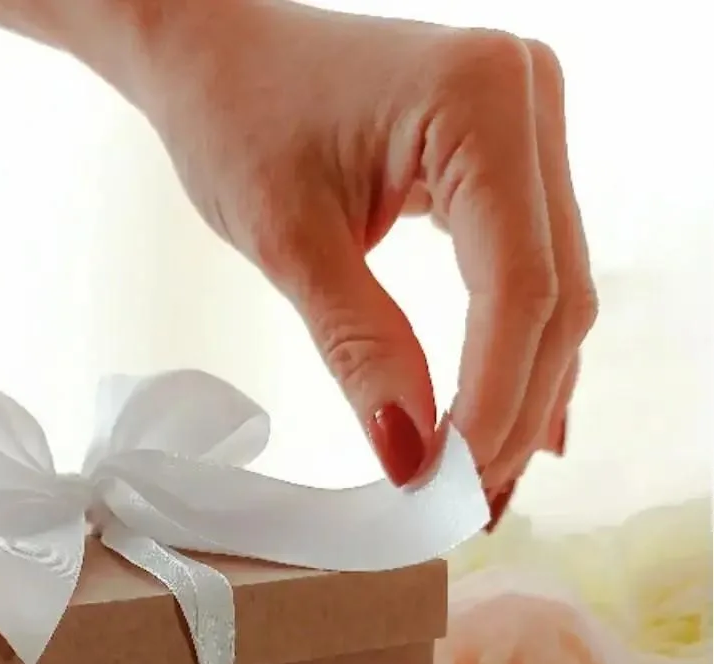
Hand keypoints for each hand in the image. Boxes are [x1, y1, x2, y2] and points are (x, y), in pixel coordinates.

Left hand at [126, 1, 594, 506]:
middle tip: (468, 505)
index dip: (494, 398)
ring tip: (478, 484)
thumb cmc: (234, 119)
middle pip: (553, 295)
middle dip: (514, 410)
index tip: (452, 484)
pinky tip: (503, 420)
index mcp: (482, 100)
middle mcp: (530, 100)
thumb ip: (362, 347)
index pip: (518, 285)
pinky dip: (511, 350)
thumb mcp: (290, 244)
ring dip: (520, 392)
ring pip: (552, 291)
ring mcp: (530, 126)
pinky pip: (529, 270)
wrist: (215, 52)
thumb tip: (413, 456)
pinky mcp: (508, 156)